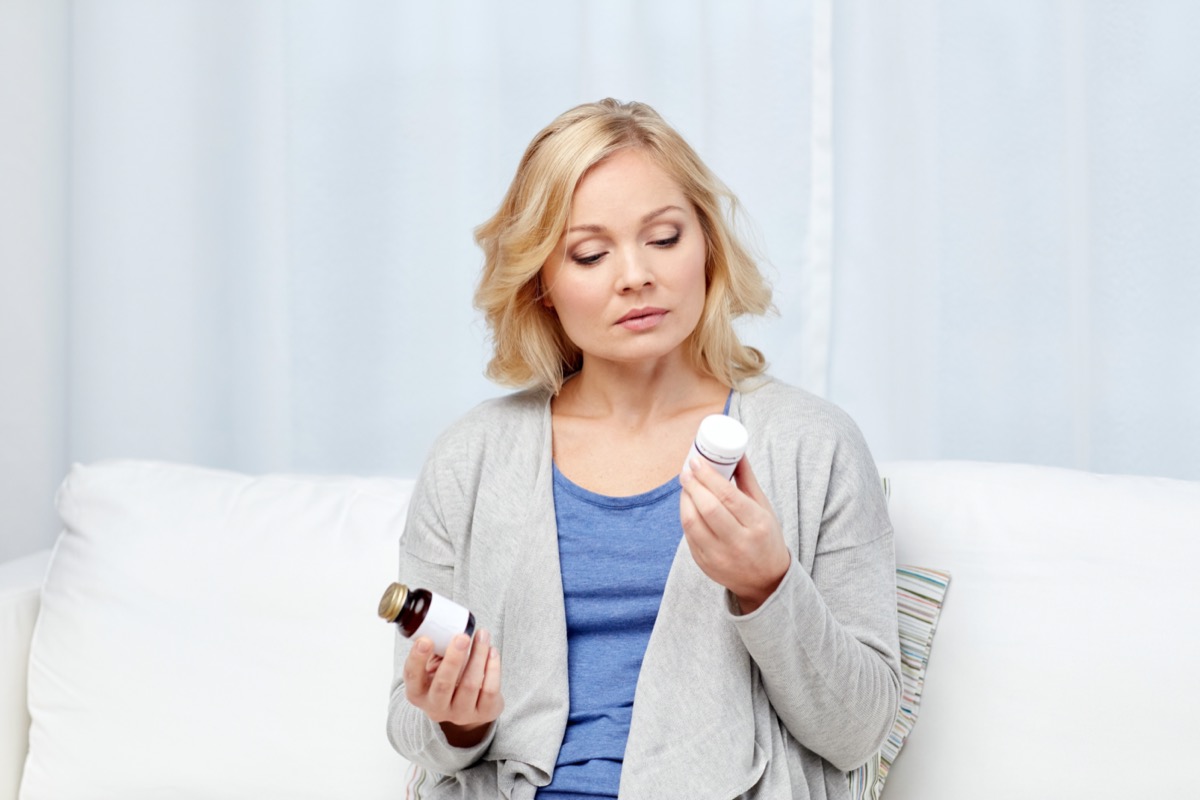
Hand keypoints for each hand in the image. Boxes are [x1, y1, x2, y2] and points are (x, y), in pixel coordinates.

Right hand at [403, 628, 502, 747]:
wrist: (470, 707)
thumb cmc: (450, 679)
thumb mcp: (435, 668)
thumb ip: (436, 650)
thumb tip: (441, 621)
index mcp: (418, 693)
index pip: (412, 677)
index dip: (417, 659)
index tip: (425, 639)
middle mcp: (436, 707)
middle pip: (443, 685)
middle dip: (453, 659)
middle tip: (462, 637)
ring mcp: (460, 713)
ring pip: (470, 684)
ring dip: (478, 655)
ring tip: (483, 635)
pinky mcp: (483, 713)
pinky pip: (489, 689)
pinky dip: (492, 667)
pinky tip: (492, 651)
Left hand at [680, 454, 791, 613]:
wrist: (765, 581)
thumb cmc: (765, 537)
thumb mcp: (764, 509)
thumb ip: (747, 480)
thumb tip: (736, 451)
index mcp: (758, 524)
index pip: (728, 496)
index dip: (708, 476)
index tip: (696, 461)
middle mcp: (739, 542)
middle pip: (708, 508)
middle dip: (693, 485)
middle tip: (687, 471)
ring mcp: (720, 556)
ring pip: (692, 522)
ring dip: (684, 499)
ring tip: (685, 485)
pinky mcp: (705, 564)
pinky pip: (688, 536)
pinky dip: (685, 516)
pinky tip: (687, 504)